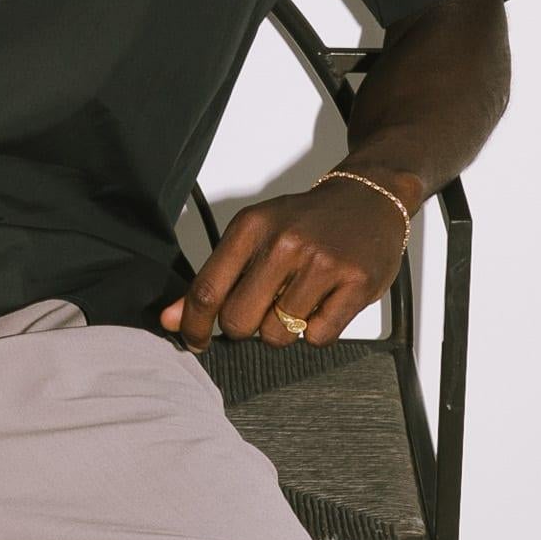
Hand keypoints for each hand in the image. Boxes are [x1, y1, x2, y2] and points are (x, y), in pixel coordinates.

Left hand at [159, 179, 414, 352]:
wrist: (368, 199)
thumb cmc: (306, 221)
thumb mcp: (254, 235)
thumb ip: (214, 279)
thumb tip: (172, 319)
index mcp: (251, 227)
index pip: (207, 290)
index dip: (194, 324)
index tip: (193, 340)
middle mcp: (284, 243)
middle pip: (239, 322)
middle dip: (245, 327)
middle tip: (262, 309)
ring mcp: (322, 264)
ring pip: (278, 335)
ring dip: (283, 329)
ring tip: (298, 298)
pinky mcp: (355, 285)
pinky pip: (317, 338)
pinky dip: (316, 330)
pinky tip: (324, 302)